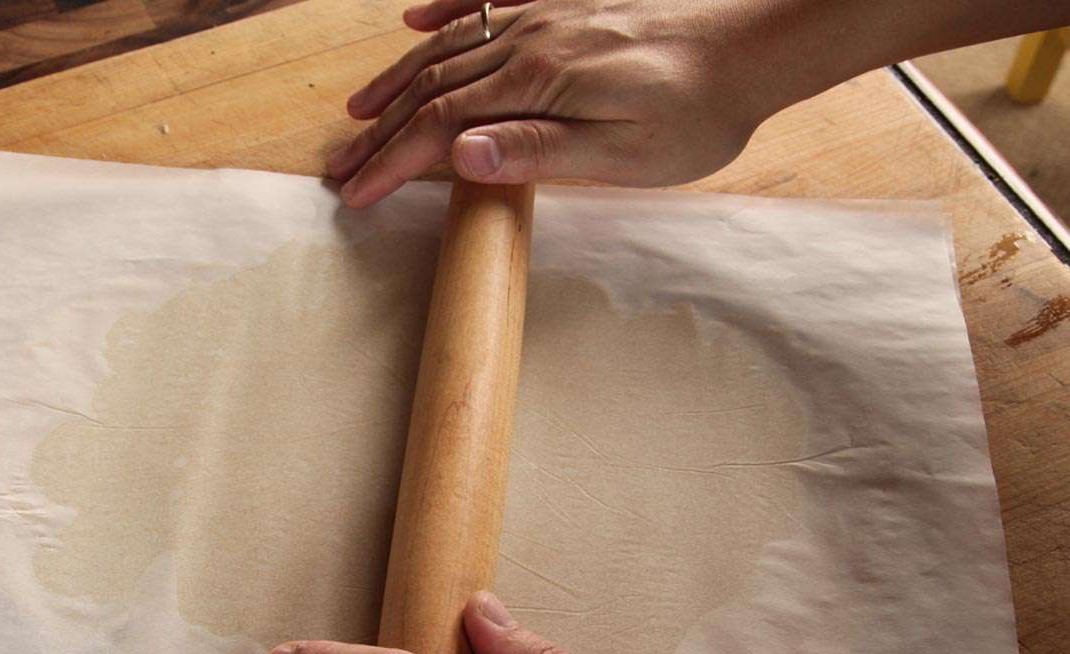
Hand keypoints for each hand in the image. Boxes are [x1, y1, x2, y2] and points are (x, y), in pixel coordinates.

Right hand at [327, 0, 805, 206]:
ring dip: (398, 81)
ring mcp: (545, 15)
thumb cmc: (697, 114)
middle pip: (433, 88)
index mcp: (538, 83)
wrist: (754, 47)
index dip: (393, 162)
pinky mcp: (565, 5)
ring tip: (360, 112)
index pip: (441, 126)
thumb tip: (461, 153)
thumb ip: (539, 150)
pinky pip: (488, 1)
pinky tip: (416, 22)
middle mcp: (530, 40)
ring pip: (450, 47)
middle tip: (340, 167)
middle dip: (381, 132)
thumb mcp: (624, 153)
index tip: (356, 194)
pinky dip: (445, 13)